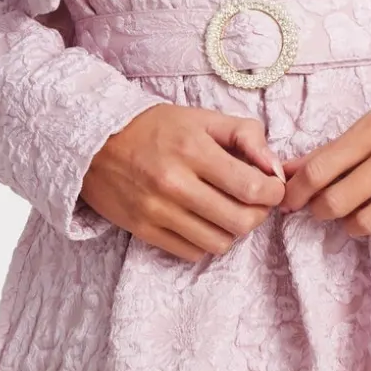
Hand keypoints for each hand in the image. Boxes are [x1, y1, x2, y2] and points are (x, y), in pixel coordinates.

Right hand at [80, 104, 285, 262]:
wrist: (96, 143)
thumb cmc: (155, 127)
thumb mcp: (202, 118)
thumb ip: (245, 135)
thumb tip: (274, 167)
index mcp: (193, 150)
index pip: (251, 187)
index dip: (273, 192)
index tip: (273, 186)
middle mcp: (175, 185)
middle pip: (240, 221)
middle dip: (259, 213)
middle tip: (256, 200)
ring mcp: (158, 212)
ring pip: (219, 242)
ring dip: (233, 229)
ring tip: (229, 209)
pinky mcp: (144, 231)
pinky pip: (192, 252)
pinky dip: (207, 240)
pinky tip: (204, 220)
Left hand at [278, 97, 370, 249]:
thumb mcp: (369, 125)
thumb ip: (330, 150)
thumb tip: (285, 171)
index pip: (322, 168)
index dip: (298, 190)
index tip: (289, 201)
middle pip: (339, 201)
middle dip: (320, 210)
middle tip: (321, 208)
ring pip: (368, 223)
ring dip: (351, 227)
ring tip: (353, 218)